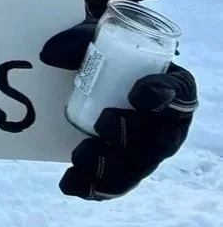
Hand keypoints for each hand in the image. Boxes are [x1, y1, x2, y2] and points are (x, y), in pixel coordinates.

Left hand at [41, 0, 197, 199]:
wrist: (100, 72)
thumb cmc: (106, 51)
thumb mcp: (94, 39)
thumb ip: (75, 42)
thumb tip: (47, 55)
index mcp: (171, 86)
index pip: (180, 93)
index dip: (164, 96)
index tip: (138, 94)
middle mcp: (167, 123)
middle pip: (160, 140)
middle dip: (131, 137)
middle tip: (102, 128)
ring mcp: (147, 147)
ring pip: (138, 166)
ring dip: (111, 169)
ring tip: (80, 162)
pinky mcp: (126, 163)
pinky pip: (118, 181)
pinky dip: (97, 187)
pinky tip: (74, 188)